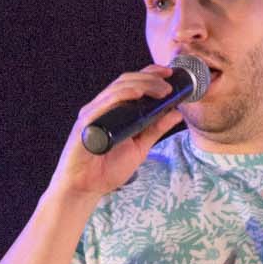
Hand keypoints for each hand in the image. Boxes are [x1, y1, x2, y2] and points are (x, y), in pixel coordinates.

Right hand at [49, 68, 187, 201]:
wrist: (85, 188)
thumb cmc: (107, 168)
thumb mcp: (140, 147)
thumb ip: (156, 129)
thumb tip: (177, 113)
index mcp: (114, 109)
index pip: (132, 83)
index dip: (150, 74)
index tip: (170, 74)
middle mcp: (102, 107)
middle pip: (126, 81)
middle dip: (150, 78)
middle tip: (170, 83)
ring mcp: (93, 113)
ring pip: (118, 88)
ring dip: (142, 85)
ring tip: (162, 90)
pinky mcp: (86, 123)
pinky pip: (105, 104)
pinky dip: (122, 96)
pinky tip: (137, 94)